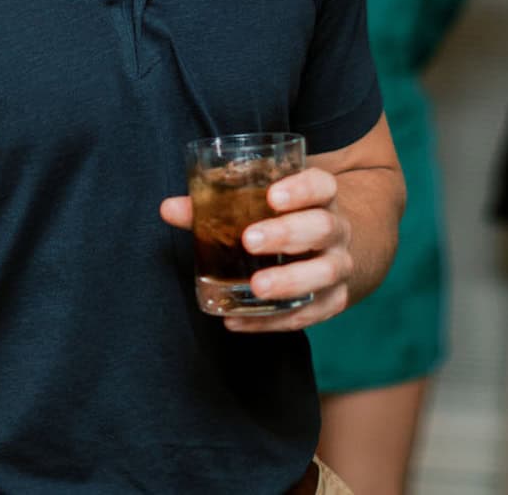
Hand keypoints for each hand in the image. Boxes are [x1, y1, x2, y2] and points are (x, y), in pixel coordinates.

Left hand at [158, 167, 355, 332]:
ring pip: (326, 272)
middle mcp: (336, 230)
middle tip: (250, 240)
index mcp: (320, 197)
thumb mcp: (263, 203)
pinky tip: (238, 320)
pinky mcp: (333, 300)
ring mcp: (338, 266)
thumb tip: (169, 208)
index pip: (321, 186)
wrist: (332, 248)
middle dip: (288, 233)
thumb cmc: (287, 218)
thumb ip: (217, 204)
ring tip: (256, 286)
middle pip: (323, 227)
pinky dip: (273, 321)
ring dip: (290, 281)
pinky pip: (310, 314)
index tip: (273, 195)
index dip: (302, 188)